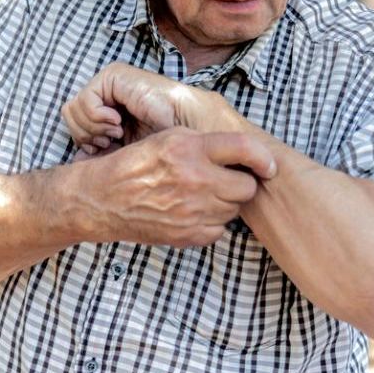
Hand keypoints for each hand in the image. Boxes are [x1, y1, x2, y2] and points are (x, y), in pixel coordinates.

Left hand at [61, 62, 233, 155]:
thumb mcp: (122, 152)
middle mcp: (104, 94)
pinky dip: (98, 118)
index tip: (106, 149)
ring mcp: (107, 83)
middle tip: (112, 140)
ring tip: (117, 131)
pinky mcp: (112, 76)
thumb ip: (99, 154)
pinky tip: (118, 122)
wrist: (183, 129)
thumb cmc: (159, 141)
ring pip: (73, 109)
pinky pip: (85, 101)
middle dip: (87, 135)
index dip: (84, 141)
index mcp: (106, 109)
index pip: (74, 124)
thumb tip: (75, 161)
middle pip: (70, 117)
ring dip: (94, 127)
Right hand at [78, 127, 276, 246]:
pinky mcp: (189, 235)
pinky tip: (193, 212)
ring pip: (234, 209)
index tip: (268, 165)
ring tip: (202, 194)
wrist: (105, 200)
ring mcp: (193, 211)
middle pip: (246, 186)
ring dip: (225, 202)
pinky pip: (220, 230)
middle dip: (238, 182)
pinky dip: (212, 222)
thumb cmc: (137, 165)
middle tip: (222, 179)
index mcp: (190, 149)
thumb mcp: (168, 137)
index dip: (262, 158)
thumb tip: (243, 151)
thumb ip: (206, 142)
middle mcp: (195, 179)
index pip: (244, 149)